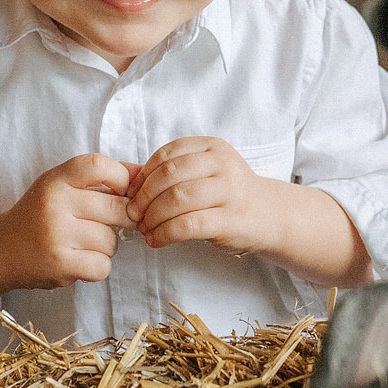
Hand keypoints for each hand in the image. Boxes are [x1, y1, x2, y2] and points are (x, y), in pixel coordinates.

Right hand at [0, 153, 140, 290]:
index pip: (101, 166)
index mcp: (55, 179)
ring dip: (106, 246)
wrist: (0, 250)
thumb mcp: (61, 187)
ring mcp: (56, 235)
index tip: (119, 191)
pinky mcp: (60, 264)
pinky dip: (97, 266)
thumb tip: (144, 174)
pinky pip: (103, 265)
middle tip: (107, 223)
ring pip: (112, 241)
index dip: (121, 178)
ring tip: (83, 243)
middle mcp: (55, 203)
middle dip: (122, 219)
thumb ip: (100, 179)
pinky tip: (79, 260)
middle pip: (117, 208)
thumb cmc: (40, 215)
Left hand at [126, 137, 277, 255]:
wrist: (268, 215)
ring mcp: (230, 191)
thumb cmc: (225, 194)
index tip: (131, 194)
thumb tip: (119, 173)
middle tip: (132, 214)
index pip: (166, 155)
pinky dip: (165, 234)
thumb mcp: (199, 174)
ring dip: (152, 217)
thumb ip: (163, 172)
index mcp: (212, 147)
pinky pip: (189, 225)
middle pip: (169, 176)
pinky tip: (157, 240)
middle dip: (144, 197)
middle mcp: (223, 164)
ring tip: (144, 229)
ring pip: (178, 200)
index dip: (143, 175)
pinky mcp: (231, 220)